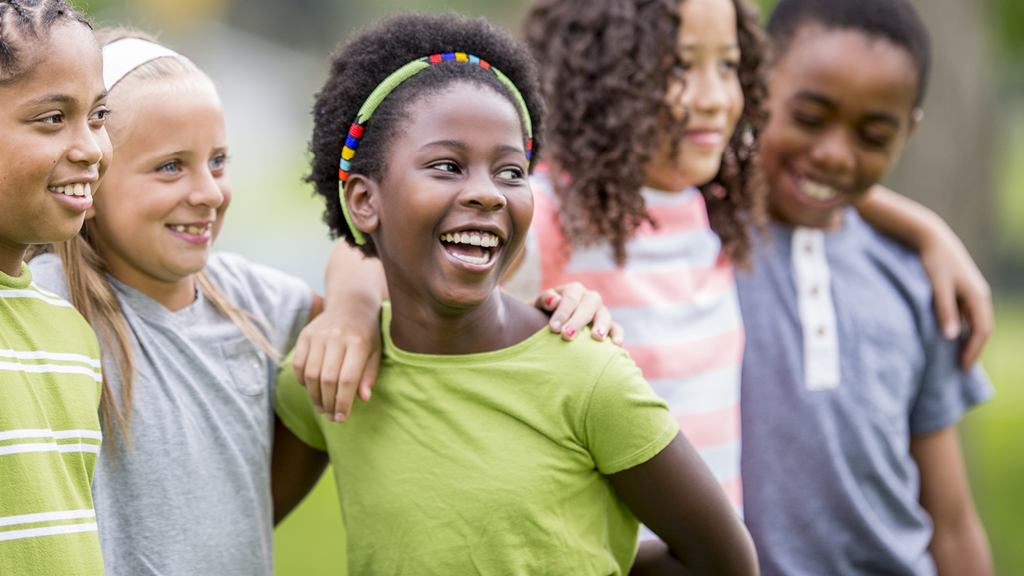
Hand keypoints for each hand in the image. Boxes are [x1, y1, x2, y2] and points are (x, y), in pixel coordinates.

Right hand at [292, 305, 381, 421]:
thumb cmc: (367, 333)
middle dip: (328, 403)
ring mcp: (319, 334)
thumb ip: (369, 375)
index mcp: (358, 342)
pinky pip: (299, 364)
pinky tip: (310, 389)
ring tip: (321, 407)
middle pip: (327, 379)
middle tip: (330, 416)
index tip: (341, 418)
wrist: (351, 304)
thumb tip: (363, 399)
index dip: (342, 403)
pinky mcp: (305, 334)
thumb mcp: (376, 352)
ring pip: (310, 374)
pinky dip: (302, 381)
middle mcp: (337, 337)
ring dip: (314, 396)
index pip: (347, 380)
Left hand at [534, 282, 623, 345]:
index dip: (562, 313)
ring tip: (596, 337)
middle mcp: (589, 298)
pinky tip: (616, 345)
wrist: (549, 323)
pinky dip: (618, 335)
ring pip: (604, 315)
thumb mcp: (538, 305)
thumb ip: (544, 300)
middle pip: (588, 306)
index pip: (570, 299)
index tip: (553, 328)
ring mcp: (601, 312)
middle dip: (578, 321)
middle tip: (567, 335)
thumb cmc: (543, 315)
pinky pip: (617, 328)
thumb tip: (554, 301)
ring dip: (601, 326)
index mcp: (573, 290)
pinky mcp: (609, 326)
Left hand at [918, 231, 992, 369]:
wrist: (930, 237)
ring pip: (973, 321)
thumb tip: (952, 337)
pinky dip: (960, 327)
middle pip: (981, 328)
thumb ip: (944, 310)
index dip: (973, 351)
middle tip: (959, 368)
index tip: (961, 368)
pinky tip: (948, 336)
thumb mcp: (938, 286)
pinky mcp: (961, 288)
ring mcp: (971, 291)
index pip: (982, 331)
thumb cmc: (933, 261)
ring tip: (953, 356)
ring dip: (966, 339)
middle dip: (972, 349)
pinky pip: (965, 314)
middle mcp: (979, 295)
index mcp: (977, 296)